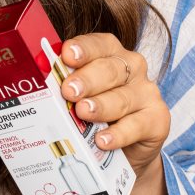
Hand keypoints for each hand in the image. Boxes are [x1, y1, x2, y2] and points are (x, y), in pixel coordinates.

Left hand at [58, 33, 169, 179]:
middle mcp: (132, 67)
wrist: (124, 151)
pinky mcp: (158, 119)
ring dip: (100, 105)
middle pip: (109, 69)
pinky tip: (103, 140)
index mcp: (110, 53)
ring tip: (82, 113)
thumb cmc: (95, 114)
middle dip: (87, 79)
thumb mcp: (79, 96)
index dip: (83, 48)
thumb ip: (64, 84)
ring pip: (122, 97)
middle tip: (69, 90)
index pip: (98, 44)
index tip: (67, 55)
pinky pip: (138, 125)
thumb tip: (35, 80)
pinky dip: (119, 133)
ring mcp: (147, 92)